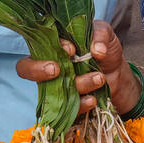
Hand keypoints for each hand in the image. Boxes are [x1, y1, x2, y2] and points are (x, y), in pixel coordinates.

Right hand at [13, 21, 140, 118]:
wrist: (118, 74)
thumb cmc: (104, 49)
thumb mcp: (105, 33)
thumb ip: (100, 34)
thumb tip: (96, 50)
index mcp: (53, 44)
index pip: (38, 44)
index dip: (50, 48)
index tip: (71, 49)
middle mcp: (49, 64)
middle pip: (25, 68)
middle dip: (37, 70)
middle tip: (56, 70)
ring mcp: (56, 85)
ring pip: (53, 90)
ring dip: (77, 84)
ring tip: (98, 78)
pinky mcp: (67, 103)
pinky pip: (66, 109)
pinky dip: (80, 105)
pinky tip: (93, 99)